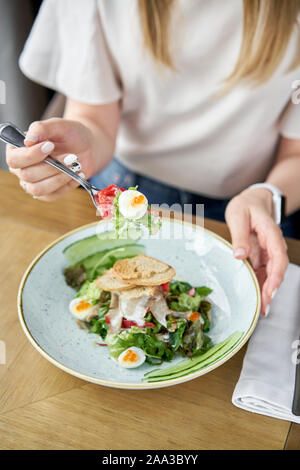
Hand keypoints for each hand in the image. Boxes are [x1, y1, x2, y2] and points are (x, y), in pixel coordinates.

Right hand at [6, 118, 95, 200]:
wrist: (86, 146)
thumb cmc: (69, 134)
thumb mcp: (57, 125)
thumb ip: (41, 129)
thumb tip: (28, 141)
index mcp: (17, 150)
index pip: (15, 159)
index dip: (31, 155)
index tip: (50, 146)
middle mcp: (21, 168)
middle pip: (27, 175)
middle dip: (51, 167)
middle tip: (70, 157)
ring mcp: (33, 182)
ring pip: (38, 189)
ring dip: (59, 178)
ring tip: (75, 166)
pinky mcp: (47, 193)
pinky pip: (52, 196)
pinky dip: (67, 186)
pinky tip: (77, 175)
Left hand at [225, 187, 288, 314]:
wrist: (251, 201)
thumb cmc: (245, 206)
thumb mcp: (238, 216)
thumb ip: (239, 236)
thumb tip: (240, 255)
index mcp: (270, 233)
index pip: (278, 256)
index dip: (277, 274)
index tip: (272, 288)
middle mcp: (272, 245)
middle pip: (276, 269)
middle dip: (271, 289)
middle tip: (264, 306)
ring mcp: (268, 251)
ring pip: (271, 274)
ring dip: (266, 291)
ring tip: (260, 308)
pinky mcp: (261, 256)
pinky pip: (262, 272)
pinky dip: (260, 285)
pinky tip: (255, 298)